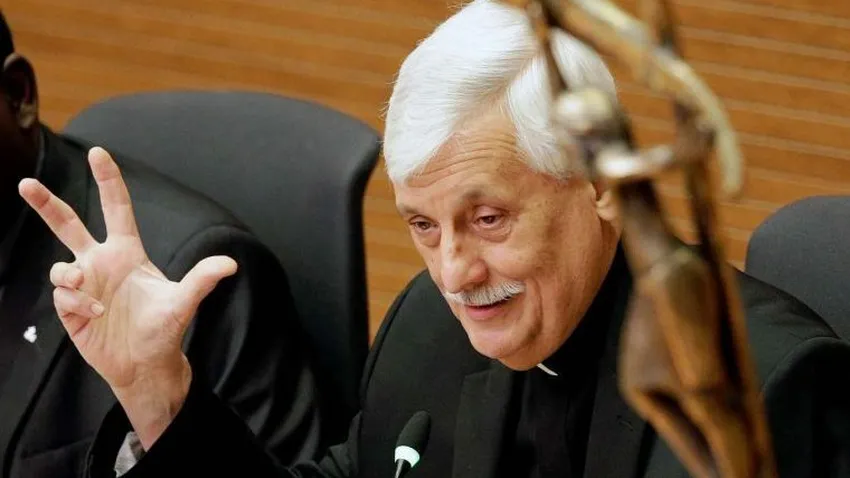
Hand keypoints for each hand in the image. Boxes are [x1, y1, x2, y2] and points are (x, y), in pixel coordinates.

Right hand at [19, 147, 237, 447]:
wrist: (145, 364)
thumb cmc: (164, 329)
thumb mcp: (183, 302)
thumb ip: (202, 280)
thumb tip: (230, 264)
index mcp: (127, 252)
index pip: (116, 208)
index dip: (108, 180)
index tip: (99, 153)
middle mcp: (101, 262)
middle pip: (68, 225)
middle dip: (46, 204)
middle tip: (25, 183)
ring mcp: (83, 285)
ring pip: (61, 265)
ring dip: (72, 275)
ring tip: (88, 288)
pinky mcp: (70, 308)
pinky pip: (62, 294)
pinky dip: (77, 301)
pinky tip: (95, 313)